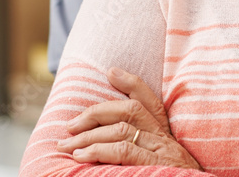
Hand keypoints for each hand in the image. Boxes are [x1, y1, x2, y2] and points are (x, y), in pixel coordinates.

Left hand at [57, 67, 201, 170]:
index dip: (131, 82)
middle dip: (96, 113)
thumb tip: (107, 140)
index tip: (111, 72)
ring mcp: (161, 151)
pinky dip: (98, 150)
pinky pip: (123, 150)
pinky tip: (82, 156)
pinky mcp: (155, 165)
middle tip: (70, 125)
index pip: (150, 102)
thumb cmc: (171, 176)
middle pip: (130, 110)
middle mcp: (164, 139)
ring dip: (88, 136)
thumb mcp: (160, 161)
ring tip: (67, 145)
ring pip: (122, 129)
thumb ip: (140, 149)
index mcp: (166, 136)